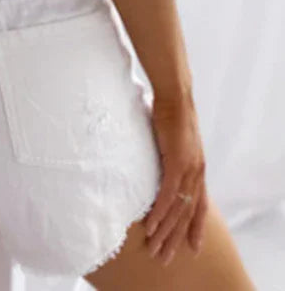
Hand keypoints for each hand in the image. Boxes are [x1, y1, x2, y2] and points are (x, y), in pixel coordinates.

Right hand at [142, 96, 207, 265]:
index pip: (200, 205)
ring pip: (178, 209)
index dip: (196, 227)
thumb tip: (157, 161)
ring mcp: (189, 170)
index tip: (192, 247)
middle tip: (164, 257)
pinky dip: (159, 213)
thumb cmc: (170, 112)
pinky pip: (168, 195)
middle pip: (187, 214)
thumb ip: (169, 155)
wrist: (174, 94)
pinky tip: (151, 226)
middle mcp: (197, 173)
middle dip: (176, 238)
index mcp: (198, 168)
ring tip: (154, 248)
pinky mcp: (177, 164)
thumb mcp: (173, 141)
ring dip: (165, 231)